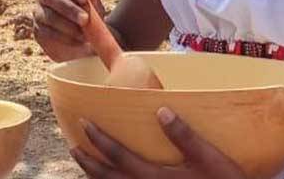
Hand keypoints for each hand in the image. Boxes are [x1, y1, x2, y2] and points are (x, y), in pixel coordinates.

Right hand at [33, 0, 104, 61]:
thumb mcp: (96, 9)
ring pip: (47, 16)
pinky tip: (77, 41)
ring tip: (84, 35)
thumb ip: (93, 1)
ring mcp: (39, 13)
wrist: (86, 43)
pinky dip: (64, 37)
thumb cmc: (91, 19)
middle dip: (68, 7)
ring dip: (67, 25)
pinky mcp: (38, 31)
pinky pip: (47, 32)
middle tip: (85, 19)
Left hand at [70, 108, 246, 178]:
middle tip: (73, 147)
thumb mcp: (211, 158)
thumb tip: (161, 111)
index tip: (85, 123)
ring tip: (85, 164)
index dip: (100, 140)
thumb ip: (185, 136)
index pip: (120, 157)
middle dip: (89, 163)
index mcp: (157, 178)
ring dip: (97, 177)